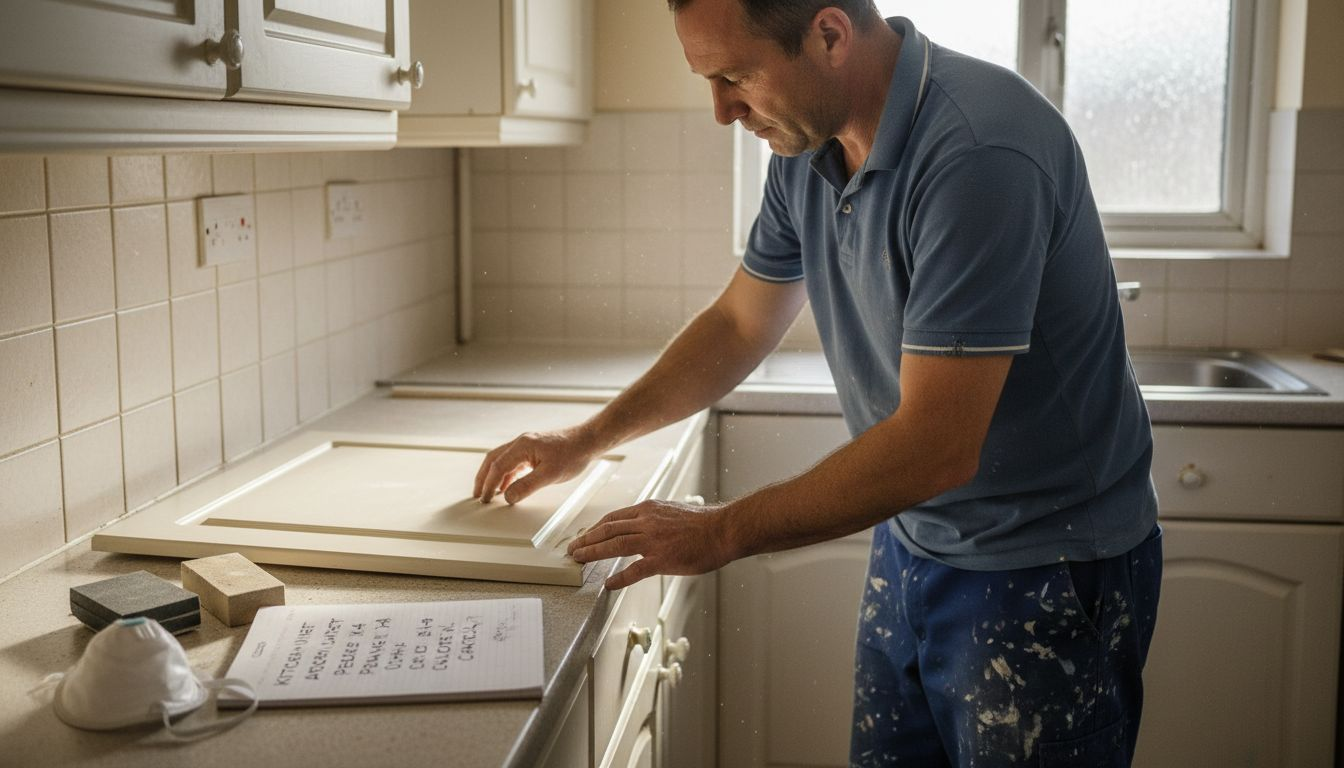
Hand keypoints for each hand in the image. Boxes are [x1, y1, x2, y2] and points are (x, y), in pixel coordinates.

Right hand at [474, 427, 598, 503]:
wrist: (587, 441)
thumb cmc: (573, 453)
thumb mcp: (550, 474)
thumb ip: (527, 486)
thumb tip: (509, 497)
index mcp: (522, 445)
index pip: (498, 466)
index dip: (489, 484)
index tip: (485, 499)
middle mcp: (521, 442)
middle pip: (493, 460)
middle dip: (483, 478)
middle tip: (478, 495)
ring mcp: (526, 445)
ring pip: (501, 460)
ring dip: (493, 476)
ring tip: (488, 492)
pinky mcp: (532, 450)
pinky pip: (512, 462)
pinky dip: (505, 474)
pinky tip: (507, 486)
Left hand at [566, 500, 734, 589]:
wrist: (723, 530)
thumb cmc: (703, 524)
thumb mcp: (672, 511)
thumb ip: (654, 518)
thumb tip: (641, 526)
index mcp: (649, 509)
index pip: (614, 517)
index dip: (596, 528)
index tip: (585, 535)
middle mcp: (647, 521)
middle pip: (608, 529)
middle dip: (587, 539)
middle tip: (573, 548)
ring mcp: (654, 540)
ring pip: (615, 545)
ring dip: (593, 552)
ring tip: (579, 560)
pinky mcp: (663, 559)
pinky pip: (635, 570)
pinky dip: (619, 578)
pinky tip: (608, 584)